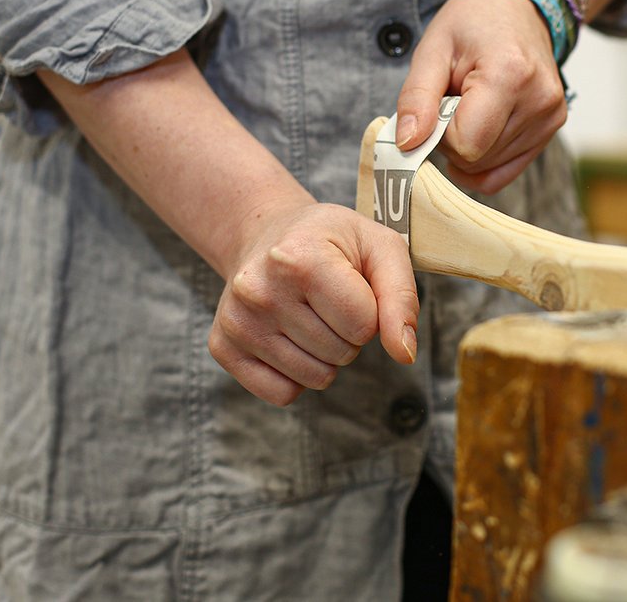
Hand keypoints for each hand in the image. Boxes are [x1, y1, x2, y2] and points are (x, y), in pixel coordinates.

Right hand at [208, 200, 419, 406]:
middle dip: (349, 333)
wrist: (267, 233)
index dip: (372, 312)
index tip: (354, 287)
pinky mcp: (223, 348)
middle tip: (329, 299)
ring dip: (326, 354)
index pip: (364, 324)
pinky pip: (282, 394)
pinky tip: (289, 336)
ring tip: (310, 314)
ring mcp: (236, 321)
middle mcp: (258, 290)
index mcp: (298, 258)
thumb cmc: (332, 241)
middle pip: (342, 353)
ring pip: (316, 378)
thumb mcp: (380, 247)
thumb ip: (401, 298)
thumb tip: (403, 353)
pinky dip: (297, 374)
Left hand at [395, 0, 567, 193]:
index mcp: (509, 74)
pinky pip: (508, 171)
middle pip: (478, 159)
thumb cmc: (472, 22)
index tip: (440, 102)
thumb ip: (416, 98)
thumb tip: (407, 144)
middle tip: (455, 99)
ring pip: (490, 169)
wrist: (516, 6)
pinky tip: (481, 130)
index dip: (440, 132)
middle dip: (453, 140)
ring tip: (473, 104)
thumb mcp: (432, 49)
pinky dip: (486, 160)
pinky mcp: (553, 126)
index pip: (466, 144)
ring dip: (470, 146)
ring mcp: (551, 116)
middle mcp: (539, 99)